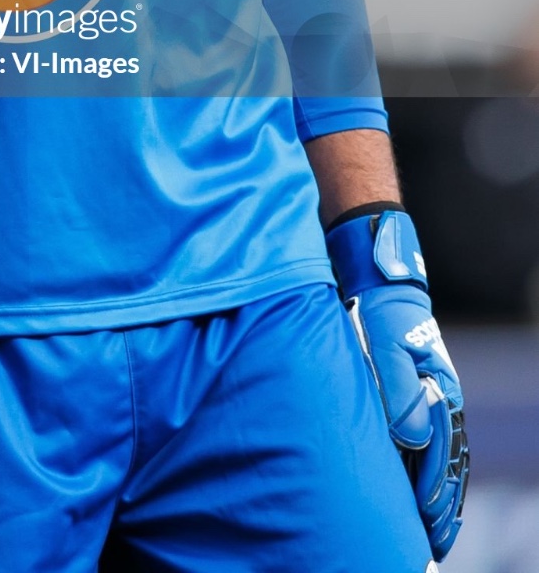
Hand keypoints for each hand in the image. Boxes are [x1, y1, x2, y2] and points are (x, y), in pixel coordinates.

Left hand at [327, 208, 468, 562]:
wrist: (380, 282)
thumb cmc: (379, 315)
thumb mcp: (388, 350)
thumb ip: (401, 394)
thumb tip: (412, 438)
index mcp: (439, 397)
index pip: (439, 460)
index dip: (430, 495)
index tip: (422, 526)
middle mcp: (441, 404)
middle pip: (448, 468)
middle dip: (440, 509)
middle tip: (431, 548)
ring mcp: (432, 400)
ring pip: (444, 461)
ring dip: (440, 498)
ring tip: (433, 534)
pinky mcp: (418, 395)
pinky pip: (433, 446)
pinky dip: (432, 475)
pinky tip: (422, 493)